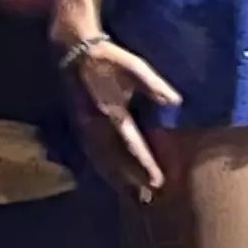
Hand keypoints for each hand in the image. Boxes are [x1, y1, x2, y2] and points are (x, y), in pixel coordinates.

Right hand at [62, 39, 180, 201]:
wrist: (73, 51)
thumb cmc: (108, 58)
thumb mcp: (135, 67)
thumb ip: (154, 86)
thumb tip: (175, 102)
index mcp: (111, 112)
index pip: (131, 144)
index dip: (144, 164)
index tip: (157, 181)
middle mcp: (95, 124)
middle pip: (114, 159)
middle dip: (131, 179)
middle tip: (148, 197)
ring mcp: (84, 126)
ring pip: (101, 159)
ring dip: (115, 178)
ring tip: (132, 195)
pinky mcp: (80, 125)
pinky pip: (92, 152)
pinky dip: (102, 167)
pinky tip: (110, 178)